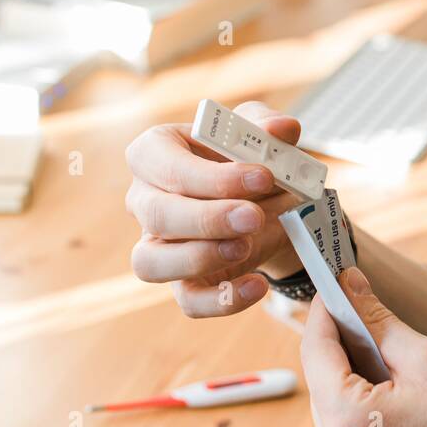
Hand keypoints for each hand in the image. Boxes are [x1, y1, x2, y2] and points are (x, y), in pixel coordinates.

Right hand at [124, 101, 305, 316]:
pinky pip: (188, 301)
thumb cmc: (250, 158)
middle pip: (156, 214)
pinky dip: (221, 301)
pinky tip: (257, 286)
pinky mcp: (183, 281)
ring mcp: (158, 245)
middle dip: (207, 218)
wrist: (268, 199)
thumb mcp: (261, 132)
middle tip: (253, 216)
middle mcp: (146, 200)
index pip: (158, 161)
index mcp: (156, 153)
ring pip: (150, 263)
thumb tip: (281, 130)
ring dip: (199, 258)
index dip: (208, 174)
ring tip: (244, 247)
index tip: (262, 176)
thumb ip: (268, 126)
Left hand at [301, 267, 426, 426]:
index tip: (337, 285)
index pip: (316, 351)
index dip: (326, 311)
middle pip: (322, 379)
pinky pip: (347, 426)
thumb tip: (350, 287)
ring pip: (333, 403)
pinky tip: (393, 389)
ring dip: (353, 373)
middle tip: (367, 312)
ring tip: (392, 358)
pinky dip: (362, 401)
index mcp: (349, 423)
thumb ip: (378, 321)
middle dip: (343, 342)